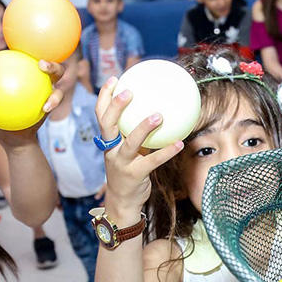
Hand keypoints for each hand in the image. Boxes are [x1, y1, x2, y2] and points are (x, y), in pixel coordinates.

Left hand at [0, 57, 64, 146]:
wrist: (10, 134)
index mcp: (27, 73)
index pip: (32, 59)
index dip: (32, 50)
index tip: (25, 51)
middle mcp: (42, 82)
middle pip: (54, 71)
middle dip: (53, 66)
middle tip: (41, 64)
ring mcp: (49, 95)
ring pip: (59, 91)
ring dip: (57, 94)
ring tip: (48, 100)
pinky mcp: (51, 109)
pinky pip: (52, 106)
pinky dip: (51, 105)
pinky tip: (44, 108)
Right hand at [94, 74, 184, 216]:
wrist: (123, 202)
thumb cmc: (129, 171)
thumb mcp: (129, 151)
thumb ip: (136, 134)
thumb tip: (157, 110)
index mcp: (108, 142)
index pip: (100, 115)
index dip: (104, 97)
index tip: (115, 79)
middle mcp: (111, 151)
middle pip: (108, 125)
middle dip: (115, 107)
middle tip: (129, 91)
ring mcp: (121, 163)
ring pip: (130, 143)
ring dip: (144, 128)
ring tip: (159, 115)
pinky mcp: (135, 175)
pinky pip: (152, 161)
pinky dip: (166, 151)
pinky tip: (180, 143)